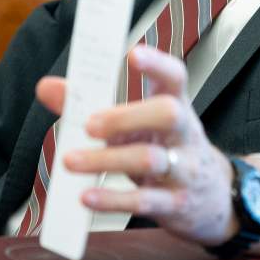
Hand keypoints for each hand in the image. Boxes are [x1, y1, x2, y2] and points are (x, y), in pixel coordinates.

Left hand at [36, 46, 259, 252]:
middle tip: (90, 124)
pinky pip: (145, 202)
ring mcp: (184, 170)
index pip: (175, 76)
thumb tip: (45, 86)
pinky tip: (85, 197)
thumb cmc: (166, 148)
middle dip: (127, 116)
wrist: (214, 198)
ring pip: (151, 159)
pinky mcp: (175, 204)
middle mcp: (185, 134)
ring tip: (70, 161)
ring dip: (107, 160)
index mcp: (177, 105)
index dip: (157, 64)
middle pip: (168, 114)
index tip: (132, 55)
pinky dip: (113, 200)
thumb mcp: (140, 124)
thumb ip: (93, 104)